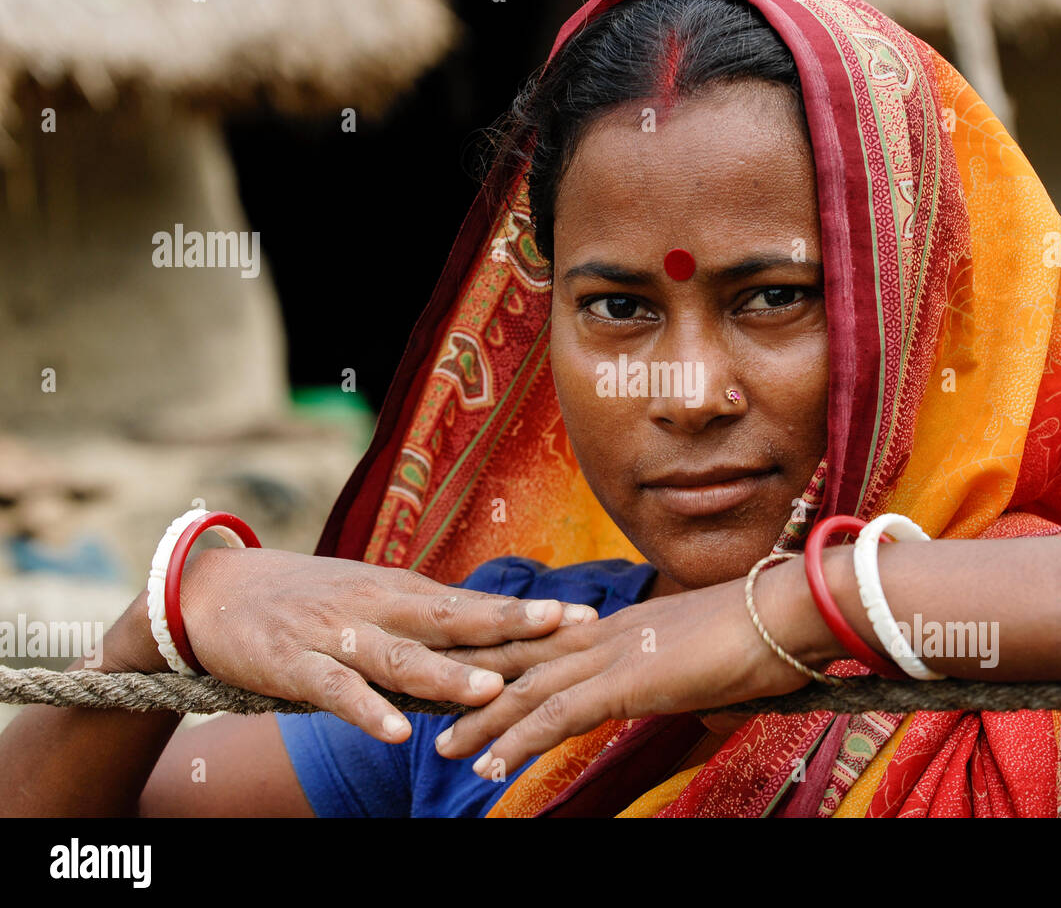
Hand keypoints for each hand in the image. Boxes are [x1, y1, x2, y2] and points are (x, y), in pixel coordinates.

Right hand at [177, 548, 596, 741]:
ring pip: (400, 657)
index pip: (476, 604)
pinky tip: (397, 732)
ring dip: (447, 673)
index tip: (584, 613)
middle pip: (453, 618)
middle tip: (564, 627)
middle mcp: (379, 608)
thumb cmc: (309, 599)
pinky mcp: (295, 664)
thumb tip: (493, 638)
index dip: (529, 611)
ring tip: (492, 687)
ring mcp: (337, 634)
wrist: (215, 590)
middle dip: (511, 623)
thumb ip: (427, 620)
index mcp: (402, 593)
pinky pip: (336, 690)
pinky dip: (366, 711)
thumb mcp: (374, 600)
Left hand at [433, 556, 828, 777]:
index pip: (551, 642)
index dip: (509, 657)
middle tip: (433, 703)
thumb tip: (692, 690)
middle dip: (477, 683)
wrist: (789, 609)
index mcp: (626, 625)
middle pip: (526, 659)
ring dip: (484, 721)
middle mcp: (608, 633)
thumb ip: (684, 671)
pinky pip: (557, 714)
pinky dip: (518, 741)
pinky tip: (491, 766)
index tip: (473, 670)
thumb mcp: (710, 655)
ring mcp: (614, 654)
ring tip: (446, 748)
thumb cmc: (765, 631)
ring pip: (528, 689)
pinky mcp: (626, 680)